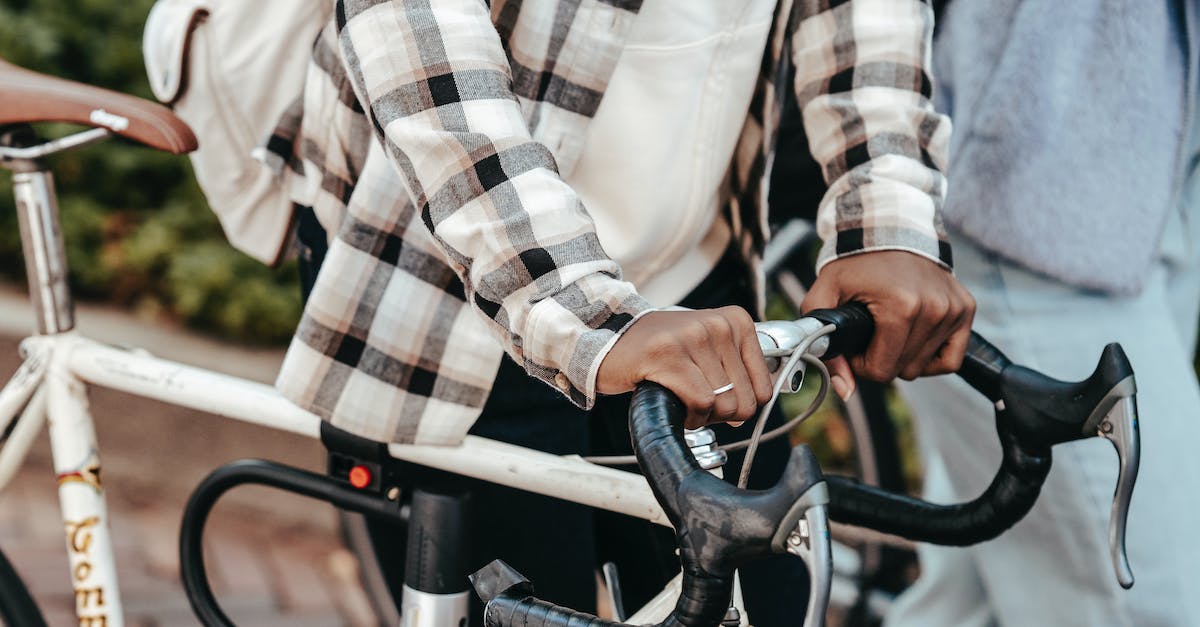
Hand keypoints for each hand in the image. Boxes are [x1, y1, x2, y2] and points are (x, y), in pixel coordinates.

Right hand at [597, 307, 773, 428]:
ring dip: (704, 417)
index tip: (720, 400)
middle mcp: (718, 324)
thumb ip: (737, 371)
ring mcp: (693, 338)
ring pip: (724, 404)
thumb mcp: (709, 347)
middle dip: (722, 415)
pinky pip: (701, 403)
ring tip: (684, 400)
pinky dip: (691, 417)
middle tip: (698, 403)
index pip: (764, 387)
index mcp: (736, 321)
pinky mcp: (669, 356)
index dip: (742, 404)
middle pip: (745, 400)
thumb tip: (753, 408)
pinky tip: (677, 406)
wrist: (610, 338)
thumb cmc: (661, 350)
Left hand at [801, 251, 974, 398]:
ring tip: (889, 329)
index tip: (855, 343)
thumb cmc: (854, 264)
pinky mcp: (965, 308)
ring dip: (904, 356)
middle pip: (903, 370)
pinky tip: (914, 341)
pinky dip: (931, 357)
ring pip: (925, 367)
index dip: (861, 364)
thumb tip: (845, 389)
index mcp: (901, 307)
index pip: (882, 370)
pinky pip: (951, 358)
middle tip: (871, 333)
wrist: (889, 230)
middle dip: (881, 359)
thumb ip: (823, 342)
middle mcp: (934, 308)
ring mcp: (953, 309)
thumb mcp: (823, 296)